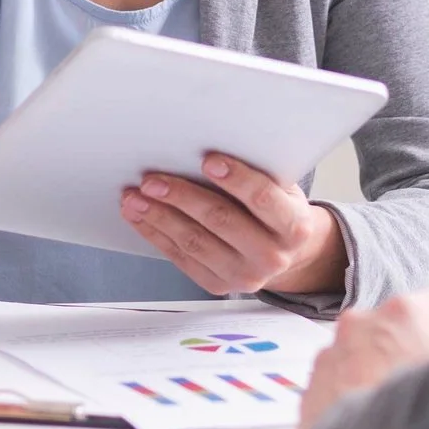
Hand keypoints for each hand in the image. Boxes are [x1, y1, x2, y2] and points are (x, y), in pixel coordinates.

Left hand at [118, 152, 348, 295]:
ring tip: (134, 197)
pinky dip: (156, 234)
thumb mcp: (282, 188)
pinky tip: (140, 216)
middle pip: (221, 220)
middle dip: (182, 197)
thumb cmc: (277, 209)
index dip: (236, 178)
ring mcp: (244, 276)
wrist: (286, 254)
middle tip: (151, 180)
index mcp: (294, 226)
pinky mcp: (219, 285)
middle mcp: (271, 256)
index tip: (207, 160)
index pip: (263, 199)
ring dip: (159, 217)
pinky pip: (181, 258)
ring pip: (195, 242)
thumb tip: (207, 143)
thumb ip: (257, 172)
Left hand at [298, 290, 428, 428]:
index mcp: (403, 314)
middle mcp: (360, 327)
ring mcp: (331, 358)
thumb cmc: (417, 426)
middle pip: (398, 330)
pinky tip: (375, 426)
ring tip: (403, 412)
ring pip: (366, 355)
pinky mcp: (312, 391)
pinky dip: (357, 395)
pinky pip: (340, 383)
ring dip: (384, 373)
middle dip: (417, 350)